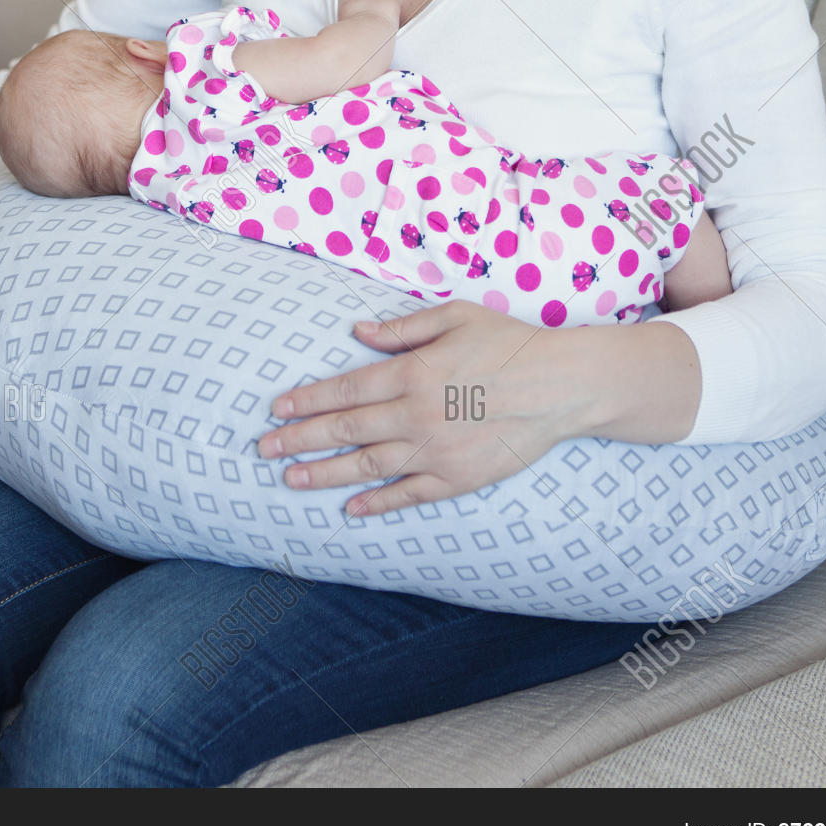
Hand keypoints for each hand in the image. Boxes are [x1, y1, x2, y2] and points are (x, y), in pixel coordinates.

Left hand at [256, 299, 595, 513]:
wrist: (561, 386)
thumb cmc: (509, 343)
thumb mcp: (455, 317)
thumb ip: (403, 327)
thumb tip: (358, 332)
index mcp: (411, 373)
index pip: (344, 390)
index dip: (305, 400)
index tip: (276, 408)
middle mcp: (415, 415)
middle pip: (344, 431)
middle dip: (299, 440)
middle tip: (264, 450)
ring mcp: (435, 452)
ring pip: (367, 467)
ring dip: (324, 474)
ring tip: (291, 480)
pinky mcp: (458, 478)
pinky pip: (408, 495)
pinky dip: (377, 503)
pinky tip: (352, 508)